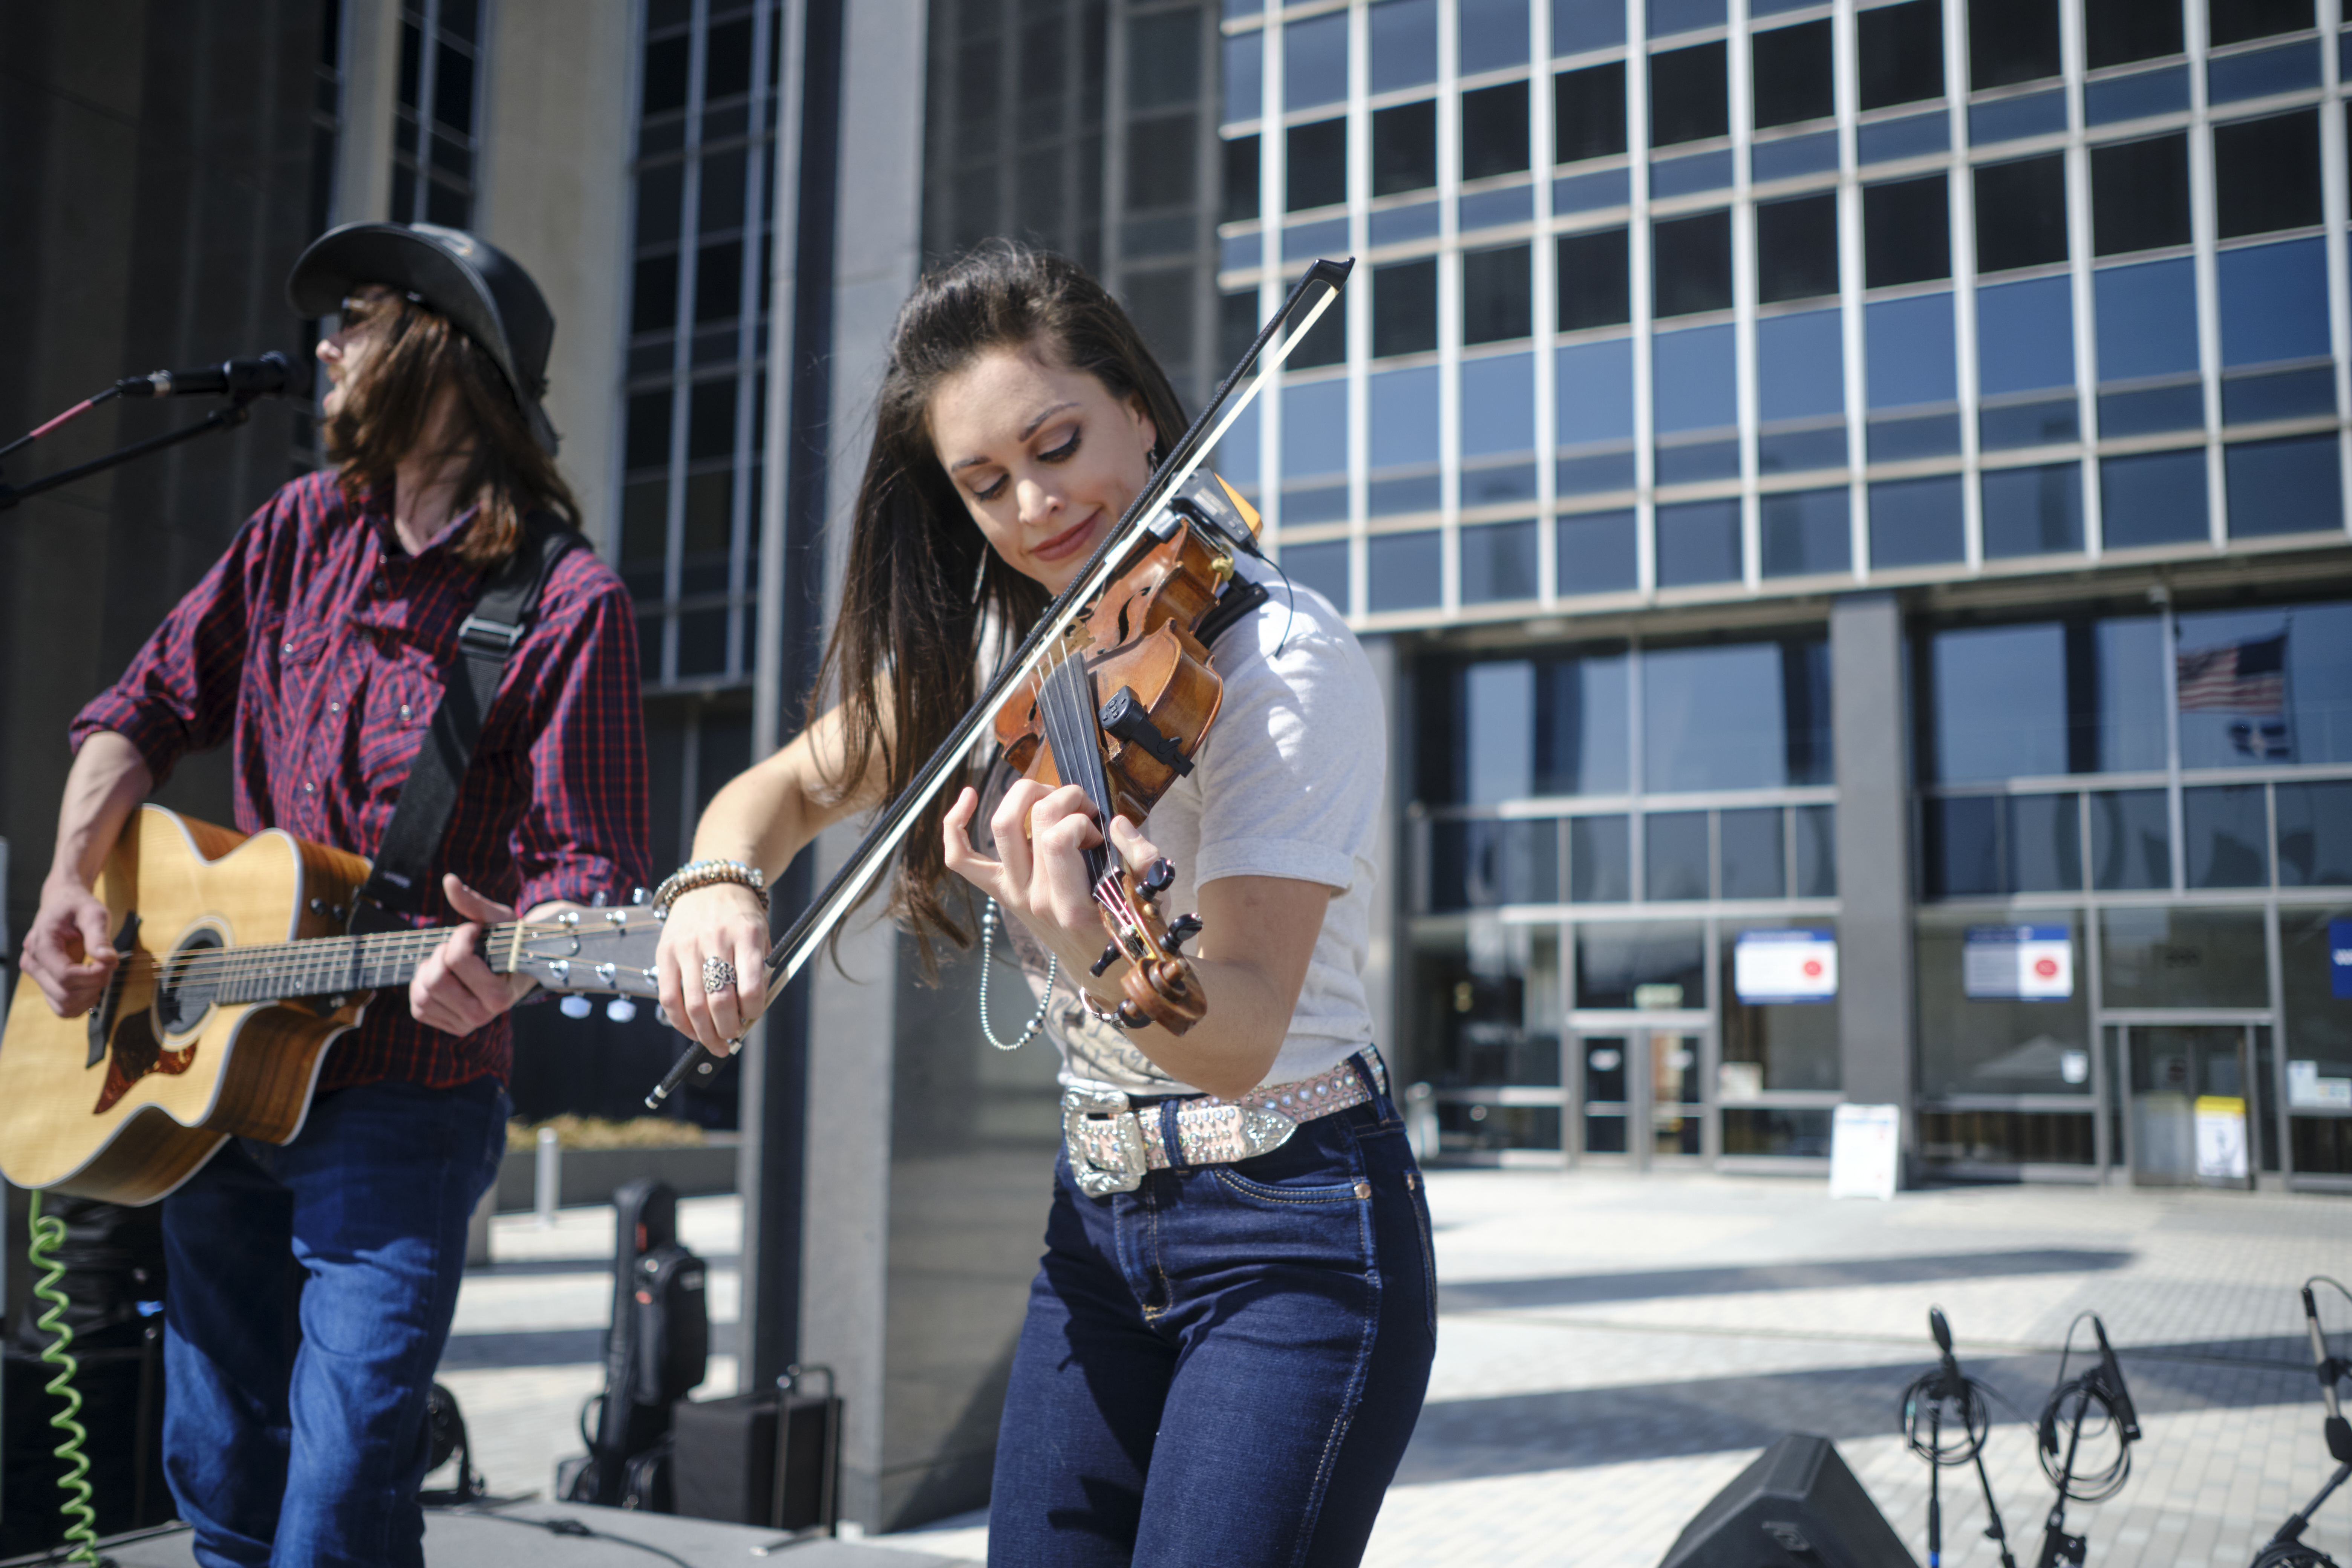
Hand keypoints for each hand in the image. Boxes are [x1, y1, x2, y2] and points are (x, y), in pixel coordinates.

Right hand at [21, 875, 119, 1018]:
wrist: (62, 903)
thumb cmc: (77, 906)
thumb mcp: (94, 913)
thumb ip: (99, 936)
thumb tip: (108, 959)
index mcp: (41, 944)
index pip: (66, 976)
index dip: (94, 975)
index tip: (111, 961)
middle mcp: (33, 963)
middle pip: (65, 994)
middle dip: (95, 985)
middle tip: (108, 965)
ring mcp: (37, 975)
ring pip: (63, 1006)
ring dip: (89, 998)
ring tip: (100, 974)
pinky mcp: (45, 982)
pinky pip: (62, 1007)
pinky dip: (81, 1002)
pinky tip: (92, 985)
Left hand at [409, 874, 534, 1036]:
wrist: (516, 969)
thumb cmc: (509, 943)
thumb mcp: (499, 921)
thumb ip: (474, 903)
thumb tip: (448, 880)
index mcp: (500, 996)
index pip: (458, 959)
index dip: (461, 935)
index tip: (474, 930)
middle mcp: (483, 1016)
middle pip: (435, 979)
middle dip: (442, 953)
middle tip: (458, 946)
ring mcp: (466, 1024)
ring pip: (422, 994)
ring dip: (430, 969)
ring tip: (449, 962)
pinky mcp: (450, 1026)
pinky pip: (418, 1008)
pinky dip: (422, 987)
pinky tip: (441, 977)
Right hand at [653, 881, 769, 1054]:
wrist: (712, 884)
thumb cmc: (741, 917)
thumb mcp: (761, 935)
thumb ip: (758, 971)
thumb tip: (750, 1015)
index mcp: (746, 935)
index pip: (750, 987)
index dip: (753, 1011)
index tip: (752, 1017)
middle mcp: (715, 939)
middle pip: (719, 1000)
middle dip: (727, 1029)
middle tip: (731, 1039)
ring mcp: (686, 946)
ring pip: (692, 1004)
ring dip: (704, 1033)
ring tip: (714, 1043)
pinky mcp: (665, 952)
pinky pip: (667, 997)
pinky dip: (679, 1022)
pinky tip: (691, 1030)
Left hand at [941, 781, 1161, 991]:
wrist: (1101, 967)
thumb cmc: (1126, 929)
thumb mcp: (1149, 898)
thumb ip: (1142, 858)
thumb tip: (1117, 823)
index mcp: (1071, 904)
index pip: (1059, 838)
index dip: (1081, 820)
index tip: (1100, 833)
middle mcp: (1035, 898)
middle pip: (1034, 820)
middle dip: (1064, 797)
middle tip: (1085, 808)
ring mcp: (1012, 893)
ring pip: (1001, 825)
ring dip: (1027, 796)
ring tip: (1052, 800)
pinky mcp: (999, 891)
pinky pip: (961, 858)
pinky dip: (955, 824)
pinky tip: (967, 796)